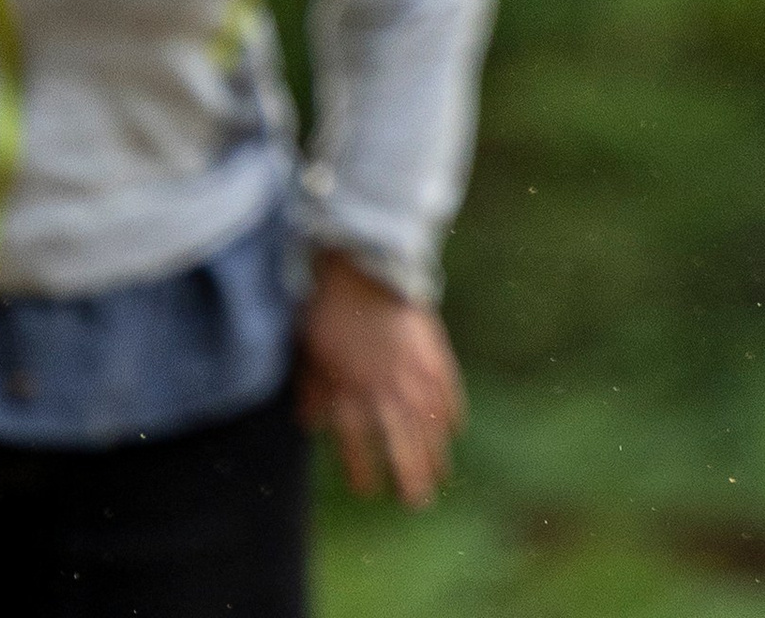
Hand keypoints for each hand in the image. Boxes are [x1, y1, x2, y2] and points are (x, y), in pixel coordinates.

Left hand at [296, 251, 465, 507]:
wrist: (365, 263)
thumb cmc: (330, 306)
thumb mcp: (311, 351)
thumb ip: (314, 390)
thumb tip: (309, 424)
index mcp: (349, 392)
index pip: (357, 445)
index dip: (363, 470)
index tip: (368, 491)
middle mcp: (383, 389)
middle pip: (400, 443)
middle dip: (409, 475)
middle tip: (417, 502)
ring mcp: (412, 371)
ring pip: (427, 422)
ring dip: (434, 452)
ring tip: (441, 474)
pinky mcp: (433, 350)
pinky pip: (446, 387)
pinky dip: (452, 408)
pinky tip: (454, 426)